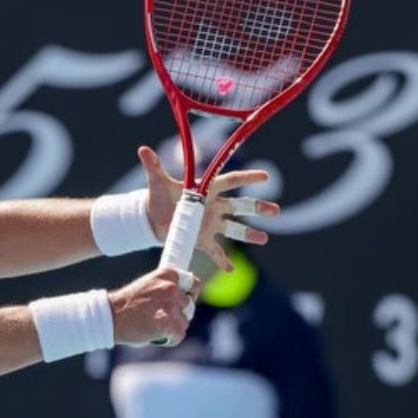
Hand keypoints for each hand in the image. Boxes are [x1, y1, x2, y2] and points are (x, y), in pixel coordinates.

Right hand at [108, 266, 199, 346]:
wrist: (110, 316)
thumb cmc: (127, 304)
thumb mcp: (148, 286)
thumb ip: (166, 288)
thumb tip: (185, 298)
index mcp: (167, 274)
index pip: (193, 283)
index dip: (189, 295)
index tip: (182, 302)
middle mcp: (171, 287)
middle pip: (190, 306)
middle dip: (179, 314)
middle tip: (160, 318)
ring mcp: (171, 305)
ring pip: (184, 322)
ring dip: (172, 327)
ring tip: (154, 326)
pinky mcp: (169, 323)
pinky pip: (179, 335)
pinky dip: (169, 339)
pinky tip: (155, 336)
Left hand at [137, 145, 280, 271]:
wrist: (152, 218)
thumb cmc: (158, 196)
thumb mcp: (156, 182)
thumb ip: (153, 166)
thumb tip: (143, 149)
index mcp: (205, 189)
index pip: (229, 181)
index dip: (247, 178)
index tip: (265, 177)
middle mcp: (212, 206)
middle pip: (239, 205)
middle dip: (258, 208)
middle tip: (275, 211)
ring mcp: (210, 223)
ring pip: (234, 228)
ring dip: (249, 234)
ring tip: (265, 239)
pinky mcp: (202, 239)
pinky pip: (215, 250)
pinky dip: (222, 260)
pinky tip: (229, 268)